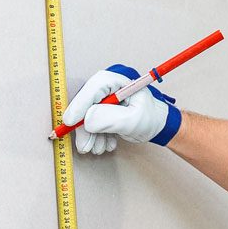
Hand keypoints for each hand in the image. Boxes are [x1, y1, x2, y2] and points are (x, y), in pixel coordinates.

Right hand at [61, 64, 182, 154]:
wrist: (157, 125)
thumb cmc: (151, 118)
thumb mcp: (133, 120)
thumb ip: (110, 119)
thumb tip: (87, 121)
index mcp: (117, 81)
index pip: (93, 88)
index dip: (79, 104)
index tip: (70, 122)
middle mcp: (107, 88)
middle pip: (86, 104)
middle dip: (84, 128)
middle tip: (86, 146)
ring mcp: (103, 100)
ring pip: (86, 117)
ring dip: (90, 136)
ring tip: (101, 148)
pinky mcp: (101, 111)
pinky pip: (91, 124)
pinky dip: (95, 137)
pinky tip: (106, 143)